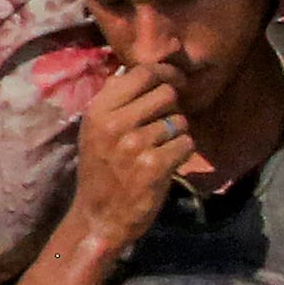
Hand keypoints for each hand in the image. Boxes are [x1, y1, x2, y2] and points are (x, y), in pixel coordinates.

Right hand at [68, 63, 196, 249]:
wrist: (100, 215)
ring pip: (180, 121)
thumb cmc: (102, 168)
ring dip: (176, 135)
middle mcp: (115, 124)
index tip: (175, 82)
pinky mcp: (154, 166)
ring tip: (159, 149)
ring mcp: (134, 145)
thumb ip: (115, 99)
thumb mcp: (96, 129)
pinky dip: (182, 153)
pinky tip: (166, 164)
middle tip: (162, 126)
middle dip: (172, 108)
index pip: (143, 73)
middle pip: (167, 94)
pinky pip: (187, 143)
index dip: (166, 74)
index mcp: (99, 110)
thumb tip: (136, 69)